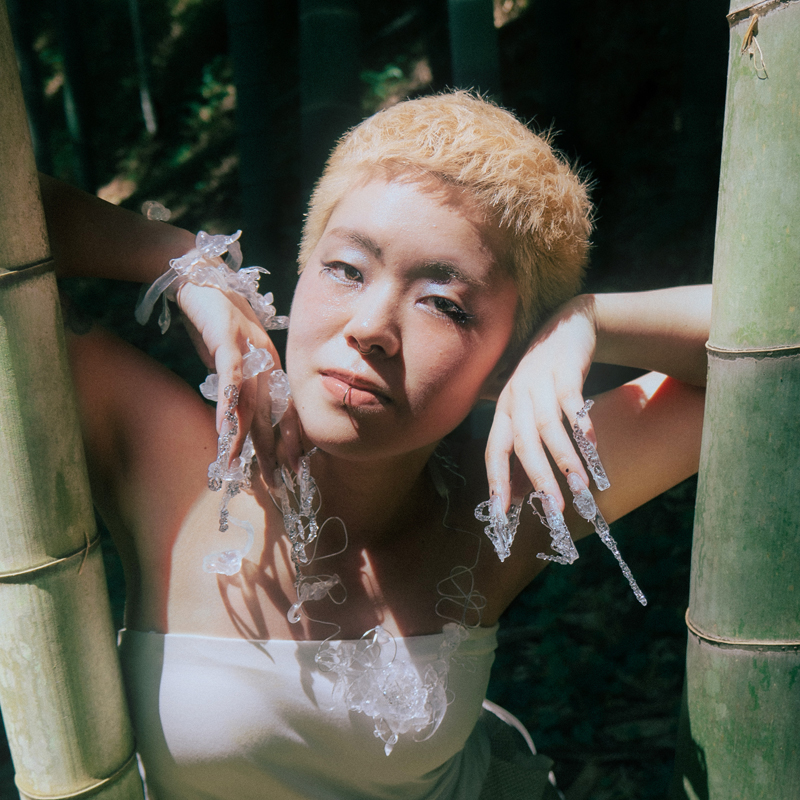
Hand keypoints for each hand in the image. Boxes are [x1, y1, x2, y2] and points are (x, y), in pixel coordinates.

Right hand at [176, 281, 301, 483]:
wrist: (200, 275)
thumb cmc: (215, 320)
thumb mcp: (229, 359)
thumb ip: (238, 386)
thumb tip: (237, 419)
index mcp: (270, 368)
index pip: (283, 410)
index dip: (289, 441)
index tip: (293, 471)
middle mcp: (266, 362)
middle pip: (271, 413)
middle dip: (274, 451)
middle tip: (279, 484)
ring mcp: (249, 350)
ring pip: (250, 402)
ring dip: (247, 438)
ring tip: (243, 468)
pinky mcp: (227, 339)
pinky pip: (230, 379)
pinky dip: (226, 406)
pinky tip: (224, 432)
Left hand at [485, 294, 598, 511]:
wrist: (567, 325)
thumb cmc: (545, 379)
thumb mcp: (528, 408)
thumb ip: (524, 444)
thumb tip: (519, 492)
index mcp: (504, 410)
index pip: (494, 451)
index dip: (497, 482)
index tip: (502, 516)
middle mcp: (516, 397)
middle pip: (522, 443)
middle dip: (537, 479)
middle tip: (553, 510)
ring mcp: (539, 381)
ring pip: (548, 426)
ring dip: (564, 458)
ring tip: (581, 487)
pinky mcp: (565, 369)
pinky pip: (572, 401)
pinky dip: (582, 425)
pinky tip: (592, 447)